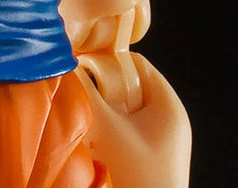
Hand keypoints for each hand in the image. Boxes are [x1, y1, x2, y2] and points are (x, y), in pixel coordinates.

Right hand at [75, 52, 190, 187]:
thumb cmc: (141, 177)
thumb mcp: (108, 129)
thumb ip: (87, 94)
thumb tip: (67, 66)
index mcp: (169, 104)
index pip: (137, 63)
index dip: (109, 61)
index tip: (84, 68)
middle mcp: (170, 119)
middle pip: (130, 86)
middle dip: (104, 90)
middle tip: (83, 98)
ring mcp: (163, 140)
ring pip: (126, 110)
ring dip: (105, 113)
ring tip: (89, 123)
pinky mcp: (153, 157)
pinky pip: (128, 130)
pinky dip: (110, 131)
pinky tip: (96, 144)